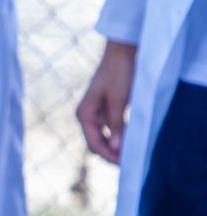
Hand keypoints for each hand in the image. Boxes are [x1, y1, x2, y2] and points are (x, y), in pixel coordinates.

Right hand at [77, 41, 137, 163]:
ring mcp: (95, 112)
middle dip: (111, 153)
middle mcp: (86, 115)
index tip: (124, 164)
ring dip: (116, 145)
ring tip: (131, 153)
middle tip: (129, 162)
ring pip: (104, 136)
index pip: (94, 143)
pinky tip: (131, 139)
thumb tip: (116, 149)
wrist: (122, 51)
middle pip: (97, 142)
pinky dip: (119, 135)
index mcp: (84, 114)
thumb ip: (116, 125)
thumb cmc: (119, 73)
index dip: (108, 155)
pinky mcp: (105, 108)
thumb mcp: (119, 100)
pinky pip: (110, 128)